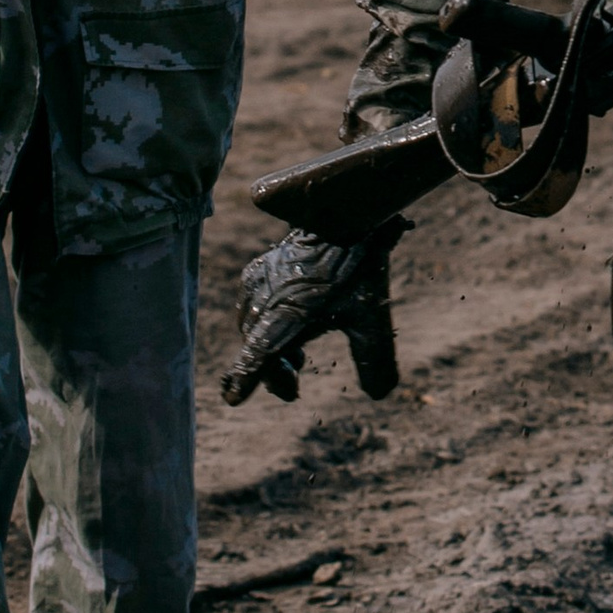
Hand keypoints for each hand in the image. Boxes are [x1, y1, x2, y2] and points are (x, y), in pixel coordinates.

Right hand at [223, 223, 406, 404]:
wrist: (345, 215)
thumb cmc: (358, 268)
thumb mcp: (372, 318)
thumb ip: (375, 359)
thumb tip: (379, 395)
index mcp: (287, 315)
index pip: (259, 355)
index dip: (246, 377)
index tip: (232, 398)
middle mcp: (265, 300)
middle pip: (256, 349)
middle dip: (272, 372)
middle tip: (294, 387)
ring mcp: (257, 284)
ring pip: (251, 329)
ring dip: (268, 349)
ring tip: (296, 359)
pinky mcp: (257, 272)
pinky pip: (250, 308)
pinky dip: (263, 325)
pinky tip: (289, 328)